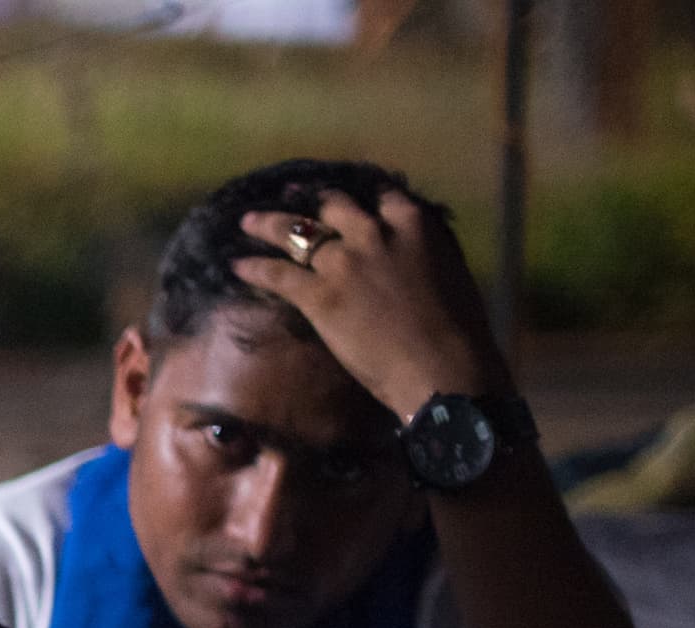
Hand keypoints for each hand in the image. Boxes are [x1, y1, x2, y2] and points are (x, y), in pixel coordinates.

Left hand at [230, 186, 506, 421]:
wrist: (443, 366)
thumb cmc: (458, 331)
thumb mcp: (449, 272)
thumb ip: (424, 252)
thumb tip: (413, 251)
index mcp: (416, 225)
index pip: (383, 196)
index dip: (359, 195)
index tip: (342, 194)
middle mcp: (377, 232)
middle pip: (334, 206)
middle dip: (310, 200)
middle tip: (290, 194)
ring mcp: (345, 261)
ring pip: (296, 232)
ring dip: (268, 224)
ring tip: (247, 222)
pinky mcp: (320, 294)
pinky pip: (277, 274)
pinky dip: (253, 268)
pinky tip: (236, 266)